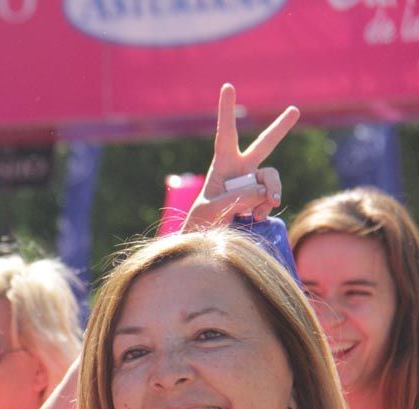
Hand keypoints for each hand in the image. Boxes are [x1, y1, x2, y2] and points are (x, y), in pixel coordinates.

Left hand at [184, 83, 298, 229]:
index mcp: (222, 164)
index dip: (226, 111)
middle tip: (295, 110)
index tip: (228, 86)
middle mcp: (241, 168)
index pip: (225, 133)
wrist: (209, 235)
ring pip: (271, 179)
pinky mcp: (262, 196)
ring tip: (258, 212)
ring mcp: (253, 182)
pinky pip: (272, 197)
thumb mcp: (211, 210)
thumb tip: (261, 191)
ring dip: (271, 193)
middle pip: (264, 145)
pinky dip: (267, 208)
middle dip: (280, 128)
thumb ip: (234, 200)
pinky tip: (255, 218)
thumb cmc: (202, 220)